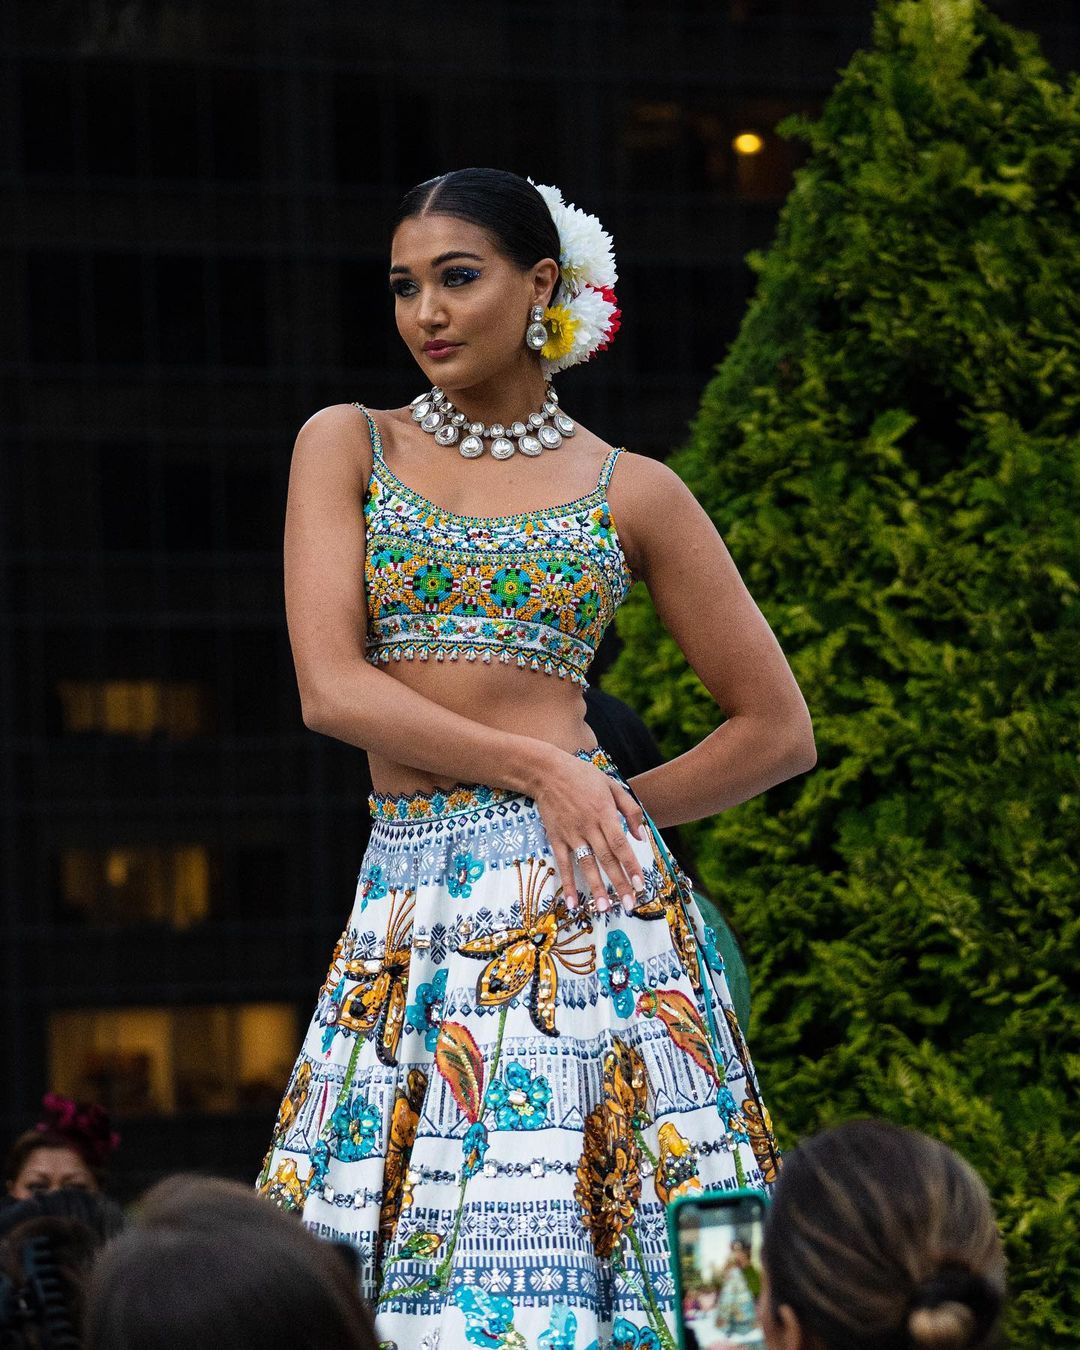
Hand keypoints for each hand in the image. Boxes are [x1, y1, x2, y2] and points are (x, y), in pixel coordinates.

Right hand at [530, 750, 648, 916]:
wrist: (547, 772)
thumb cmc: (582, 776)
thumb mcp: (612, 785)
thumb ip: (630, 809)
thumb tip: (641, 836)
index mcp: (604, 813)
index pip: (621, 845)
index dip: (631, 866)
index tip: (641, 884)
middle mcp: (588, 826)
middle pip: (607, 859)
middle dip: (619, 883)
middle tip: (630, 904)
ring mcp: (571, 834)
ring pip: (586, 865)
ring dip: (596, 888)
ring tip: (604, 908)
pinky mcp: (556, 838)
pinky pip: (563, 864)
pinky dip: (568, 884)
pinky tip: (573, 902)